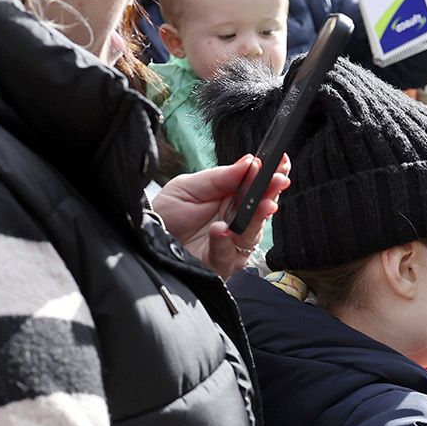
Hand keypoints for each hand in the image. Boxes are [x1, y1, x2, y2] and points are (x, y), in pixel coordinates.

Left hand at [151, 154, 290, 278]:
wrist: (145, 239)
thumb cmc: (167, 213)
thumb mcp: (189, 187)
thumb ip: (220, 177)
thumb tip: (249, 161)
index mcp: (230, 198)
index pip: (257, 186)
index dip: (271, 175)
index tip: (281, 163)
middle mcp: (236, 221)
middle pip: (261, 208)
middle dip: (272, 194)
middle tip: (279, 181)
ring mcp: (232, 244)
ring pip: (252, 232)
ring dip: (256, 217)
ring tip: (260, 205)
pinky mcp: (222, 263)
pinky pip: (229, 254)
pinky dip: (224, 241)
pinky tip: (220, 229)